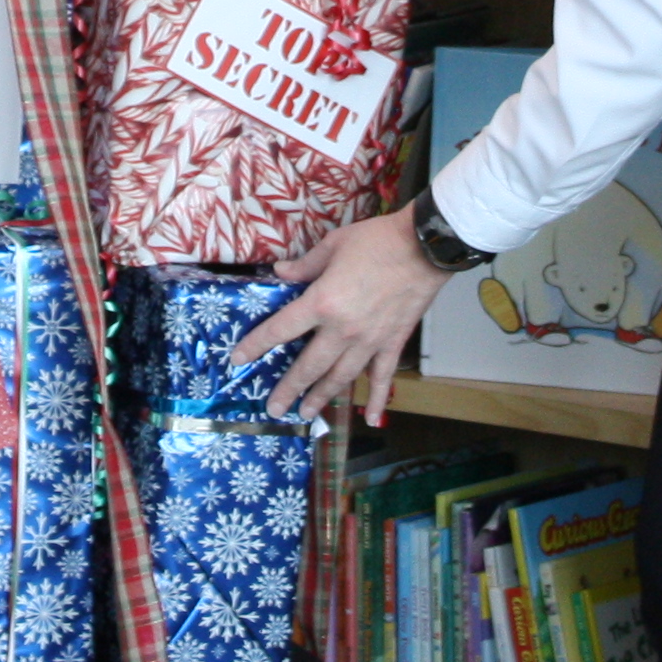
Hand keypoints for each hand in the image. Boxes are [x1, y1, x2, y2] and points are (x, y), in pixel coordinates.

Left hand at [234, 210, 445, 427]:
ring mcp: (369, 342)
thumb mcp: (333, 245)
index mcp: (322, 303)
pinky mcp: (392, 345)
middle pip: (308, 366)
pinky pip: (382, 378)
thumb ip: (305, 265)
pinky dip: (377, 400)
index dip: (256, 346)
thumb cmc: (376, 241)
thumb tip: (281, 273)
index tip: (238, 360)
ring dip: (321, 397)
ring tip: (306, 413)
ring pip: (339, 378)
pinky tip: (371, 420)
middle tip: (273, 408)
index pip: (280, 330)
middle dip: (288, 389)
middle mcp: (342, 330)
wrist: (423, 246)